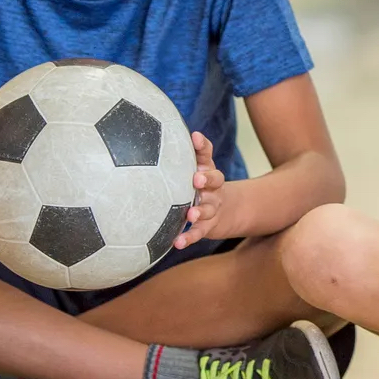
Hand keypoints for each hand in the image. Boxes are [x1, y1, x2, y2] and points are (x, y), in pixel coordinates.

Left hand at [172, 132, 226, 247]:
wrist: (225, 211)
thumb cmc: (200, 186)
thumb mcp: (194, 170)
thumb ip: (177, 157)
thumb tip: (153, 135)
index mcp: (206, 170)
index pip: (206, 154)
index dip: (202, 146)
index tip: (195, 137)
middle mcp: (212, 187)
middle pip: (216, 180)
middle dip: (208, 178)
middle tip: (197, 179)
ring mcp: (212, 206)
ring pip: (209, 208)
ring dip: (200, 211)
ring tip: (191, 214)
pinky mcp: (208, 225)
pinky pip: (199, 232)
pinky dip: (189, 237)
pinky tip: (177, 243)